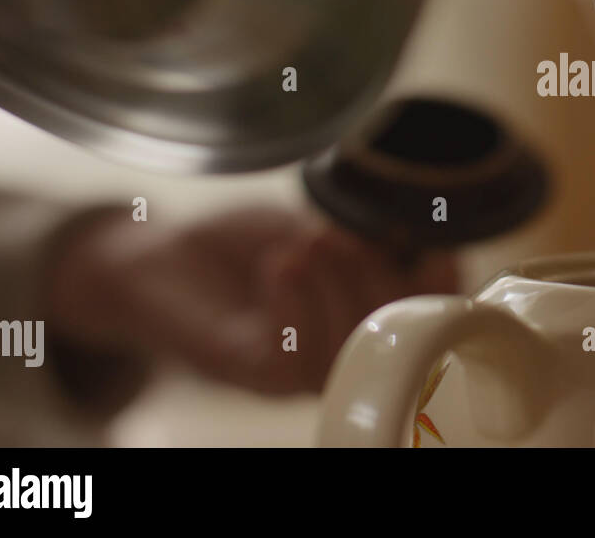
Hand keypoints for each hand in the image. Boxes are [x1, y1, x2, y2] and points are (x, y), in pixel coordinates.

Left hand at [45, 208, 456, 394]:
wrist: (153, 256)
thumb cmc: (236, 245)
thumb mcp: (311, 225)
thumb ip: (357, 235)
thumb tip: (409, 229)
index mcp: (358, 317)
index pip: (421, 323)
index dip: (442, 293)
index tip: (436, 250)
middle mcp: (331, 353)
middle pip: (391, 344)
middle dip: (381, 282)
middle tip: (347, 235)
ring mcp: (288, 369)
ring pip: (344, 355)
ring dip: (338, 288)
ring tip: (313, 241)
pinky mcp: (243, 368)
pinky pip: (288, 359)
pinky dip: (294, 305)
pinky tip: (283, 264)